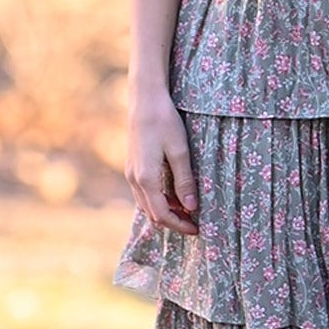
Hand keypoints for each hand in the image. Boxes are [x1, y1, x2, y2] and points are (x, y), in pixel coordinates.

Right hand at [125, 89, 198, 236]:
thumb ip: (184, 181)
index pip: (162, 214)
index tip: (197, 229)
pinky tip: (174, 195)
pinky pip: (144, 193)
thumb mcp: (180, 151)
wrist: (145, 100)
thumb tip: (191, 207)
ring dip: (166, 211)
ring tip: (187, 210)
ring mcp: (131, 173)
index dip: (180, 225)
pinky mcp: (132, 166)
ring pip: (147, 204)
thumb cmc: (164, 121)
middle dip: (173, 222)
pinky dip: (158, 200)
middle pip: (152, 213)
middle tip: (195, 223)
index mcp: (146, 178)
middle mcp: (134, 179)